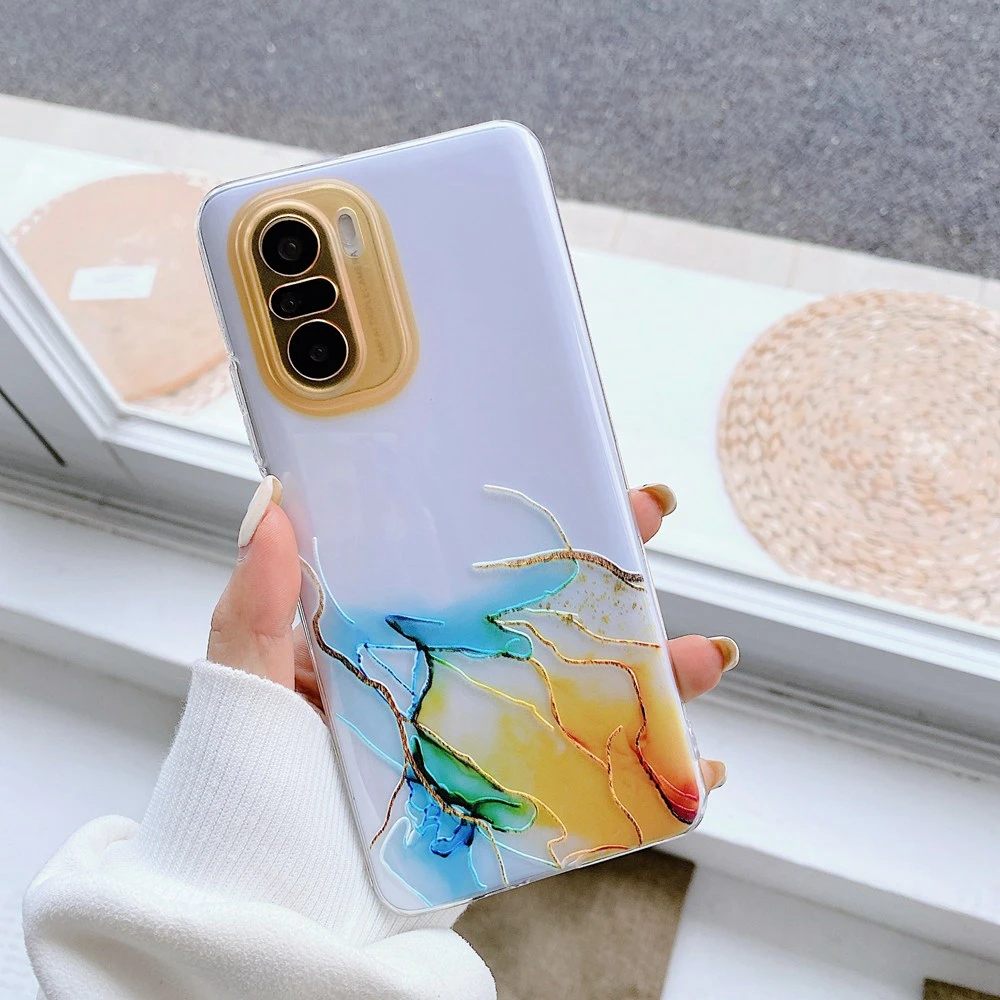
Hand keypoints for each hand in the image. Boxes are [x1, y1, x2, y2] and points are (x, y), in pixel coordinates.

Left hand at [208, 477, 735, 792]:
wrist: (275, 908)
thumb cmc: (251, 788)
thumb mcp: (247, 681)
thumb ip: (256, 601)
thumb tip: (271, 504)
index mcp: (401, 637)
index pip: (477, 561)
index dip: (533, 518)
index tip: (582, 476)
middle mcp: (454, 680)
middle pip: (549, 618)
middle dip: (610, 570)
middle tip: (651, 520)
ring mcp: (490, 742)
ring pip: (590, 696)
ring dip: (659, 674)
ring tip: (708, 657)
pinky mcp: (513, 805)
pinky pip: (596, 785)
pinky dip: (657, 779)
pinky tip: (699, 769)